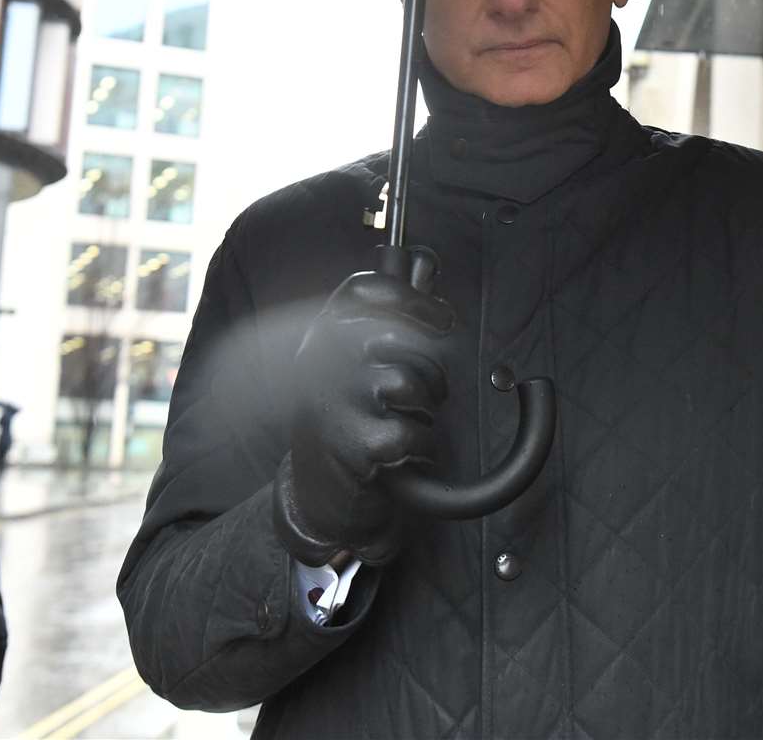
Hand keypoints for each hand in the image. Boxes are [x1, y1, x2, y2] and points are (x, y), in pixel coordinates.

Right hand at [273, 247, 453, 566]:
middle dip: (429, 369)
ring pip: (409, 382)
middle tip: (425, 393)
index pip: (365, 291)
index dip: (412, 298)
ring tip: (408, 419)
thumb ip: (387, 316)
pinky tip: (403, 452)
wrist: (319, 495)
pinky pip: (414, 431)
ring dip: (424, 407)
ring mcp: (335, 401)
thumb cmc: (344, 420)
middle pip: (401, 338)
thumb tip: (425, 266)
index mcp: (323, 336)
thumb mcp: (351, 363)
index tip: (443, 319)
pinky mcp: (356, 443)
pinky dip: (421, 446)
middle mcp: (321, 361)